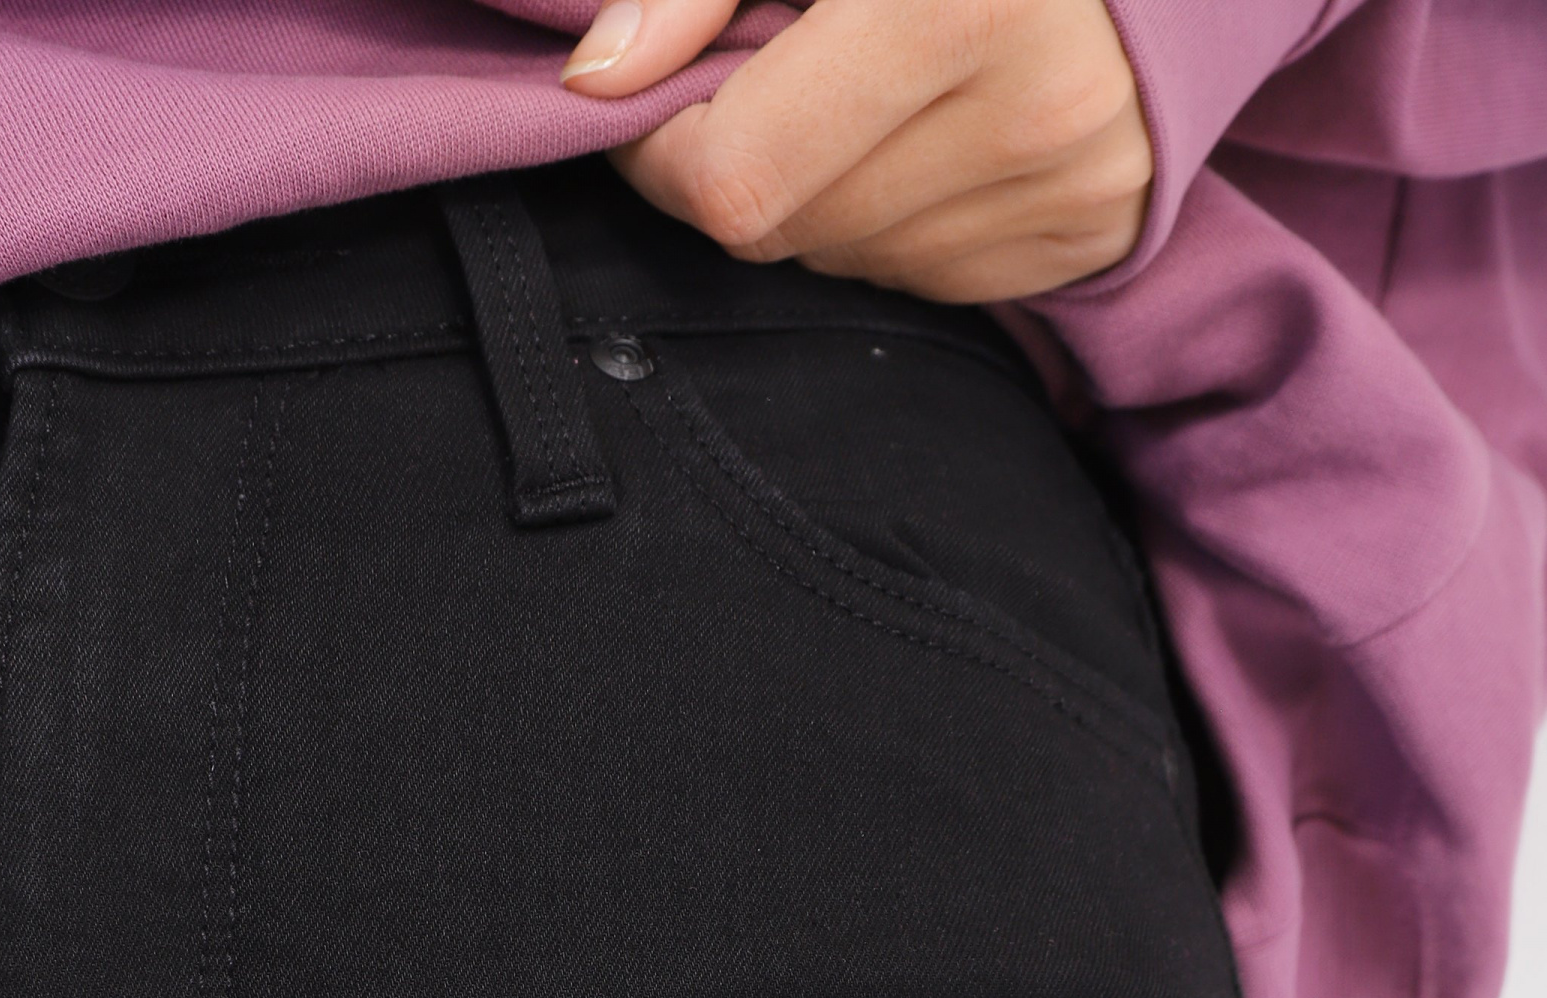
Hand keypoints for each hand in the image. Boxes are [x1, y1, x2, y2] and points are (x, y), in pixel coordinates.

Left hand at [562, 0, 1152, 303]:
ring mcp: (1073, 189)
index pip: (735, 177)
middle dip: (743, 165)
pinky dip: (896, 217)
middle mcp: (1030, 113)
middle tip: (770, 77)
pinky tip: (932, 129)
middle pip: (784, 232)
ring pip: (848, 261)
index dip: (663, 149)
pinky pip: (925, 276)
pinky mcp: (1095, 235)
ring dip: (820, 194)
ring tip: (862, 92)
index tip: (654, 97)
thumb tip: (597, 83)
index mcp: (958, 5)